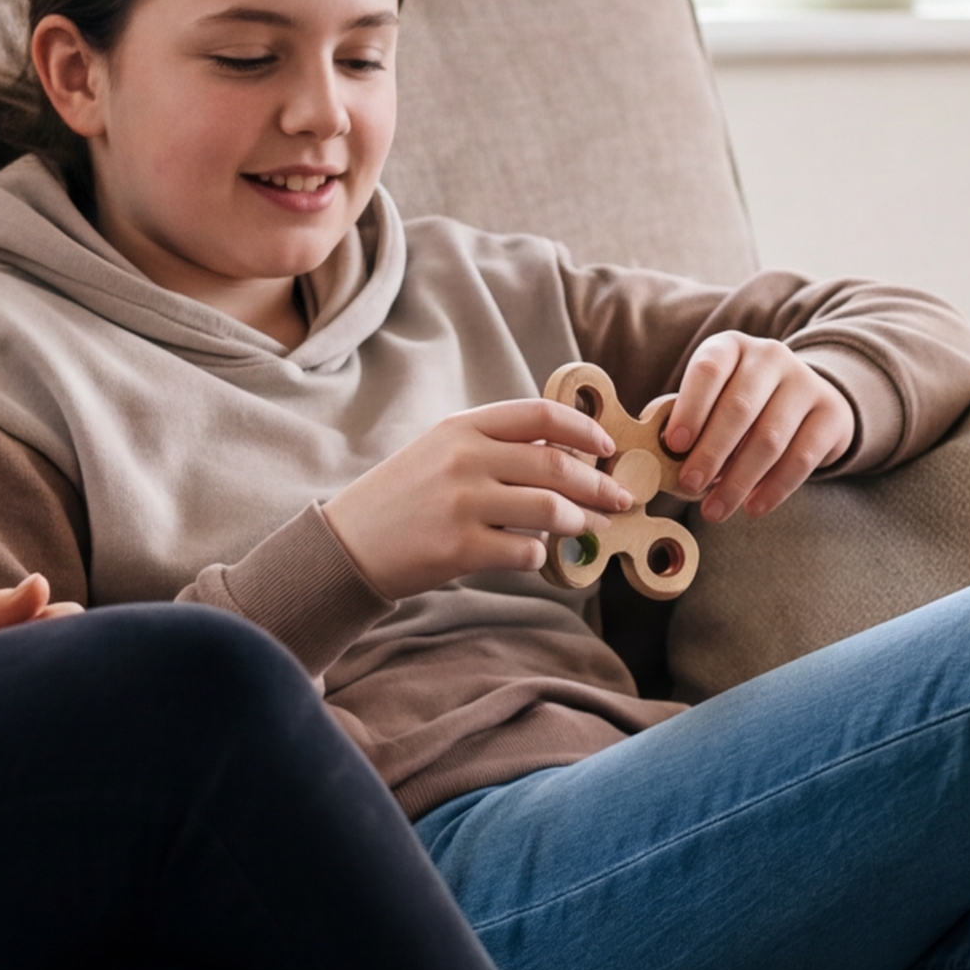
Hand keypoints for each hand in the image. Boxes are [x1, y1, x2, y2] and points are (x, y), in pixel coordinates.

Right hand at [325, 398, 634, 599]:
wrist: (348, 542)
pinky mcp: (459, 548)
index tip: (607, 447)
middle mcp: (464, 459)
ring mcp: (461, 504)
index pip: (540, 415)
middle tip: (620, 498)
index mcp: (462, 428)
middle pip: (556, 465)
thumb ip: (495, 446)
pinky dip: (543, 554)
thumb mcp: (442, 451)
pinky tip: (539, 553)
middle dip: (599, 484)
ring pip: (550, 509)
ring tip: (592, 526)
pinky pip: (526, 550)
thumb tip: (569, 456)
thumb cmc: (402, 496)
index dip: (584, 429)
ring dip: (582, 520)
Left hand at [661, 332, 855, 520]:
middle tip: (689, 485)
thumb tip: (663, 463)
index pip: (709, 370)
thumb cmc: (742, 404)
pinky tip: (753, 508)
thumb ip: (691, 422)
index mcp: (731, 347)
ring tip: (715, 510)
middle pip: (739, 408)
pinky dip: (774, 488)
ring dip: (738, 480)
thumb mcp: (714, 398)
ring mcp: (805, 383)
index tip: (674, 445)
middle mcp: (770, 357)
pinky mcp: (831, 414)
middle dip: (711, 452)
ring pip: (769, 438)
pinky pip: (802, 458)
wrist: (807, 397)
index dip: (690, 408)